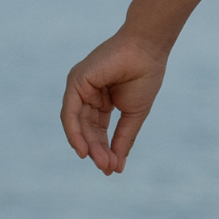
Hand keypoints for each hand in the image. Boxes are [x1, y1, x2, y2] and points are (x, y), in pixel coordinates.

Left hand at [61, 31, 169, 175]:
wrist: (148, 49)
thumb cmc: (145, 76)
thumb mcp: (134, 114)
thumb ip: (123, 137)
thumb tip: (117, 165)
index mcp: (101, 100)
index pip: (98, 129)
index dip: (105, 149)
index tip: (113, 168)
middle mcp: (87, 94)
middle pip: (87, 129)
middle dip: (97, 150)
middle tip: (107, 168)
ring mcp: (79, 87)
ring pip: (77, 124)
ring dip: (87, 145)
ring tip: (99, 162)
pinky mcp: (76, 82)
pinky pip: (70, 112)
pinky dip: (75, 131)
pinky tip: (83, 148)